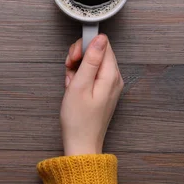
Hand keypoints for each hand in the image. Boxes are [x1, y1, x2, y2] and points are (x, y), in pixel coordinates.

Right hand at [61, 34, 123, 155]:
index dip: (85, 46)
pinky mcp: (103, 91)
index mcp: (111, 76)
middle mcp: (114, 79)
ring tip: (71, 83)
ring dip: (78, 68)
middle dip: (80, 57)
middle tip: (69, 69)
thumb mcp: (80, 85)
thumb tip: (100, 38)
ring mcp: (110, 85)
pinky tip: (74, 89)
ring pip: (93, 63)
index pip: (102, 44)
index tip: (73, 58)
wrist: (81, 144)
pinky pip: (92, 75)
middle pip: (98, 52)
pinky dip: (80, 78)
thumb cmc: (78, 119)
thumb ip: (90, 60)